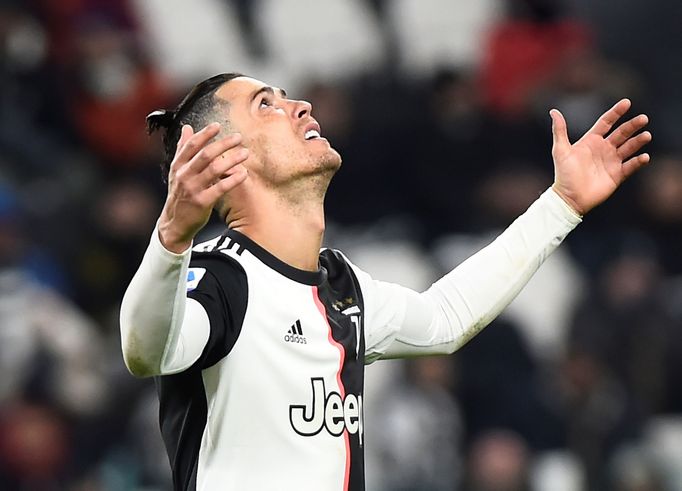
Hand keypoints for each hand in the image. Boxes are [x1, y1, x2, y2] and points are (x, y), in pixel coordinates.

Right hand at [158, 123, 248, 252]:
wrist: (174, 223)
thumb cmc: (179, 194)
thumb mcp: (176, 171)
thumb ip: (182, 149)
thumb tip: (186, 127)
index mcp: (178, 166)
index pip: (191, 145)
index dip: (205, 134)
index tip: (217, 126)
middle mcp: (184, 175)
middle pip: (205, 154)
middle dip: (223, 144)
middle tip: (238, 137)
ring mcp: (193, 189)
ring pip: (214, 169)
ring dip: (232, 160)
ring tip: (245, 153)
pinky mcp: (202, 202)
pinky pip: (220, 188)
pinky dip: (233, 179)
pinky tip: (244, 173)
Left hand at [550, 99, 650, 214]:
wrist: (569, 198)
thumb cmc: (563, 174)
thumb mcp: (561, 150)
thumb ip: (559, 130)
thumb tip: (553, 111)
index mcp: (591, 140)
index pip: (606, 122)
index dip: (616, 112)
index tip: (627, 102)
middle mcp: (604, 149)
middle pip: (621, 133)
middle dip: (632, 125)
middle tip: (643, 119)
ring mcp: (612, 161)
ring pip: (629, 147)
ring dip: (638, 141)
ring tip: (646, 135)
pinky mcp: (617, 175)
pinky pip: (631, 166)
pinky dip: (638, 161)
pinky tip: (644, 157)